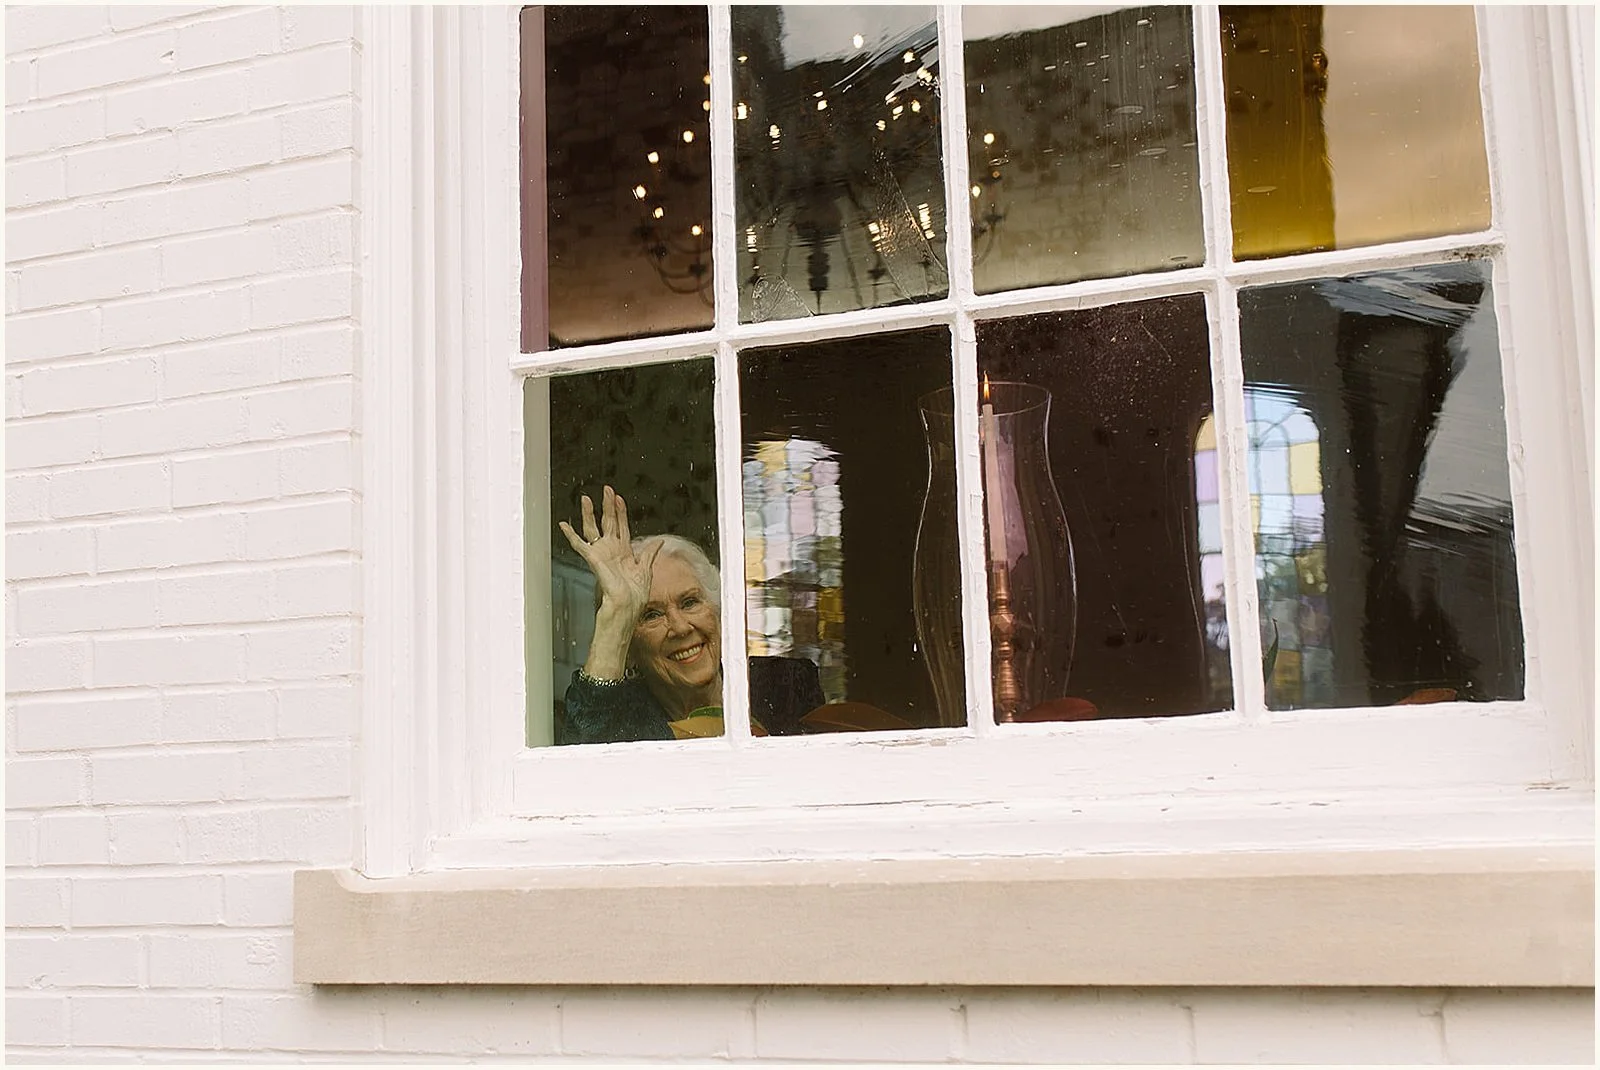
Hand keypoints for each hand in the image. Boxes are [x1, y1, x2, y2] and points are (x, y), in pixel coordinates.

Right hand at [558, 486, 660, 680]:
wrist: (624, 613)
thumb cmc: (634, 599)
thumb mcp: (646, 573)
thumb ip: (649, 555)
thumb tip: (658, 541)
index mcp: (624, 553)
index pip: (621, 526)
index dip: (621, 511)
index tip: (619, 496)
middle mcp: (612, 552)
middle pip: (608, 523)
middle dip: (607, 505)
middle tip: (606, 488)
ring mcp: (602, 556)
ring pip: (593, 529)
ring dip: (589, 513)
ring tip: (586, 497)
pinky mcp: (595, 562)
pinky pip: (581, 545)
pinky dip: (571, 535)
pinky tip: (564, 524)